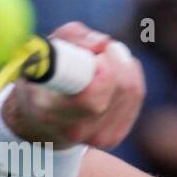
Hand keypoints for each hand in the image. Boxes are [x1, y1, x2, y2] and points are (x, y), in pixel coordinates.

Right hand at [2, 22, 143, 149]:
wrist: (39, 119)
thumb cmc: (41, 76)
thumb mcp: (45, 49)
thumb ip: (72, 37)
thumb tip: (103, 43)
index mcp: (48, 111)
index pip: (92, 98)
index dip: (104, 70)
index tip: (97, 55)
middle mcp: (73, 131)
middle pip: (121, 89)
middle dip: (115, 60)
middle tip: (99, 52)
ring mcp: (95, 139)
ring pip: (132, 91)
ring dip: (123, 65)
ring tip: (101, 62)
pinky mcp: (113, 137)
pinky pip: (137, 97)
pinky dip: (130, 76)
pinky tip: (112, 75)